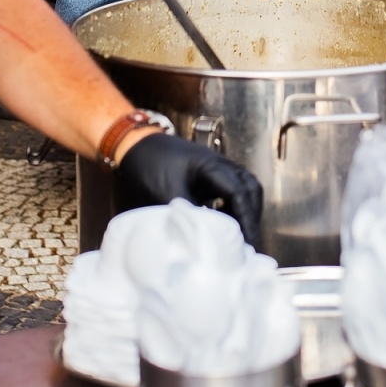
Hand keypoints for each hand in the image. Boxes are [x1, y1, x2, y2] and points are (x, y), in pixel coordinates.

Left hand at [114, 133, 264, 246]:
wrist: (133, 144)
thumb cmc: (149, 164)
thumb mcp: (166, 192)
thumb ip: (187, 215)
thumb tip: (203, 240)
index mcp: (213, 166)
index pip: (240, 193)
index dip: (247, 219)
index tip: (249, 242)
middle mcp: (220, 164)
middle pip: (250, 188)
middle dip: (252, 214)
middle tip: (249, 240)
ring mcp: (215, 168)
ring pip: (242, 188)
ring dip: (244, 210)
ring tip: (239, 235)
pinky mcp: (206, 175)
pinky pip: (230, 190)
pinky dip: (232, 207)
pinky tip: (222, 225)